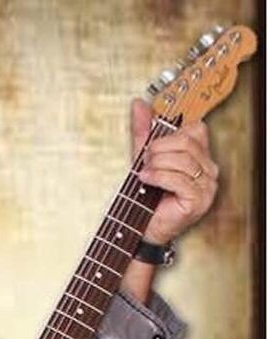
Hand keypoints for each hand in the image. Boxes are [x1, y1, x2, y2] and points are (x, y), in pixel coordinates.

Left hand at [130, 99, 218, 243]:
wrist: (143, 225)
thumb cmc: (147, 193)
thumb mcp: (143, 156)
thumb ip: (143, 130)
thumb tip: (139, 104)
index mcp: (200, 156)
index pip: (196, 129)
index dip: (169, 134)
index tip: (151, 146)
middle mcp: (209, 170)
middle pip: (186, 142)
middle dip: (158, 150)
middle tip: (145, 162)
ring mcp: (207, 186)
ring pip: (182, 159)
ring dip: (156, 165)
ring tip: (144, 174)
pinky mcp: (198, 200)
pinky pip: (179, 178)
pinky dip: (157, 177)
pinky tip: (147, 181)